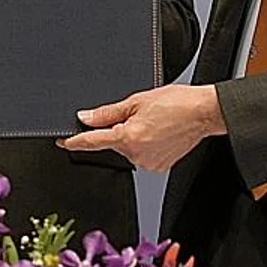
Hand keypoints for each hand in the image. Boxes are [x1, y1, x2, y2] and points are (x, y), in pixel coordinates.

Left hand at [59, 84, 228, 171]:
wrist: (204, 112)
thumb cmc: (178, 103)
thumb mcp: (136, 101)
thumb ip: (107, 112)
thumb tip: (85, 117)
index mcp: (128, 137)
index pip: (92, 142)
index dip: (74, 141)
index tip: (62, 141)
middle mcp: (137, 154)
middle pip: (113, 143)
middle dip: (117, 129)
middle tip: (137, 115)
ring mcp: (148, 162)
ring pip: (128, 149)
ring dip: (132, 137)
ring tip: (153, 122)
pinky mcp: (159, 165)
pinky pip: (142, 155)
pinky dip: (145, 144)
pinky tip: (158, 132)